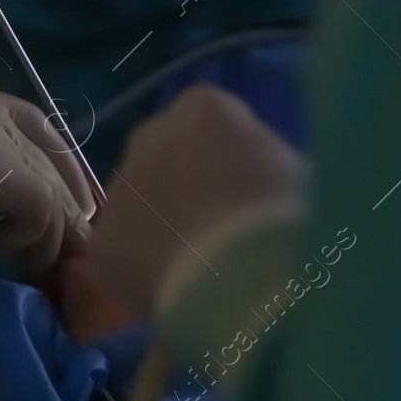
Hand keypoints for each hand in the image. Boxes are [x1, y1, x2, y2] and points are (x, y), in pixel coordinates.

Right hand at [0, 67, 92, 277]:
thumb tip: (21, 196)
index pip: (26, 115)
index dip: (55, 159)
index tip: (64, 204)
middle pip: (44, 143)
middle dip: (64, 198)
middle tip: (64, 245)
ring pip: (44, 176)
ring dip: (47, 228)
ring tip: (18, 260)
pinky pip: (38, 200)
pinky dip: (32, 235)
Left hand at [87, 85, 304, 318]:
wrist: (246, 275)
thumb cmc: (288, 216)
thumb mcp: (296, 173)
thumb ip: (265, 165)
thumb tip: (260, 184)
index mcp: (202, 107)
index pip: (213, 124)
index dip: (234, 162)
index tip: (253, 195)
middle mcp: (149, 134)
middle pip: (168, 159)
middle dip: (189, 189)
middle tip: (223, 231)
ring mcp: (120, 186)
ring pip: (142, 207)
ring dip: (164, 228)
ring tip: (203, 268)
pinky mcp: (104, 241)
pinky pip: (128, 255)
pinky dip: (148, 272)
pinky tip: (180, 293)